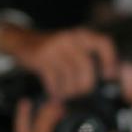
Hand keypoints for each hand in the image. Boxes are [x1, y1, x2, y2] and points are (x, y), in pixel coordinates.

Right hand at [0, 24, 117, 99]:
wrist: (22, 40)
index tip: (108, 76)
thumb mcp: (71, 43)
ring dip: (69, 90)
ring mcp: (54, 47)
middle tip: (84, 93)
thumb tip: (106, 77)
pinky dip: (55, 90)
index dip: (109, 60)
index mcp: (81, 34)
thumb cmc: (52, 47)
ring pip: (69, 74)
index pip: (103, 43)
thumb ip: (86, 55)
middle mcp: (69, 38)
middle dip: (86, 83)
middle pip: (85, 65)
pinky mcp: (40, 57)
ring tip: (68, 96)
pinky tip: (55, 95)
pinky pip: (52, 79)